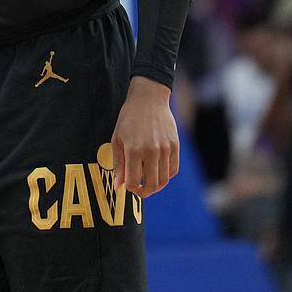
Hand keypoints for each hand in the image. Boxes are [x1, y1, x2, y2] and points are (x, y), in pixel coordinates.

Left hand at [110, 76, 178, 196]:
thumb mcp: (117, 139)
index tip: (127, 185)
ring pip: (163, 180)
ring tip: (147, 183)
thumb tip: (118, 186)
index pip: (132, 182)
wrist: (149, 99)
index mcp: (134, 150)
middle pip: (150, 185)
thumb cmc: (129, 118)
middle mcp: (151, 151)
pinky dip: (166, 176)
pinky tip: (158, 173)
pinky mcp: (175, 146)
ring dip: (155, 187)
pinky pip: (173, 170)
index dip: (129, 188)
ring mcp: (165, 149)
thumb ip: (118, 164)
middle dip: (143, 192)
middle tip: (138, 190)